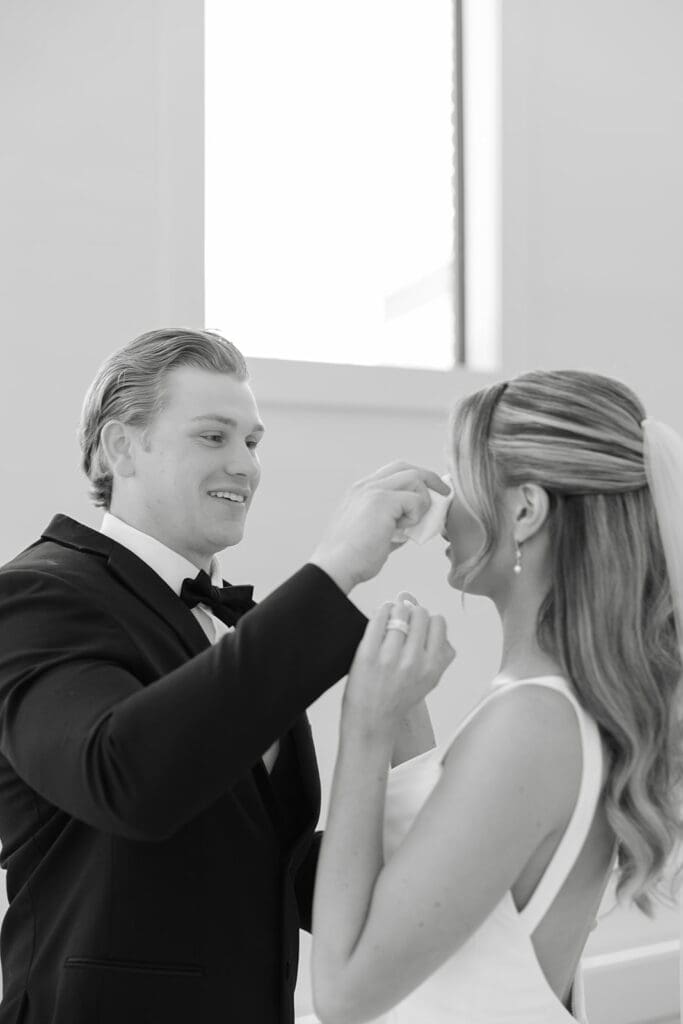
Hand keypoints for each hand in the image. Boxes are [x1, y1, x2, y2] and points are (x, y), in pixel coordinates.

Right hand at [309, 462, 449, 592]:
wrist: (336, 567)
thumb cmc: (351, 558)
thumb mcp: (374, 533)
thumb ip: (392, 524)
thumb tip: (413, 526)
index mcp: (360, 491)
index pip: (394, 472)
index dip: (416, 479)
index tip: (430, 492)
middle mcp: (366, 485)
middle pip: (406, 467)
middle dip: (430, 478)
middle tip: (444, 493)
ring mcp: (373, 490)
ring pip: (414, 478)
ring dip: (422, 500)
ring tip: (411, 524)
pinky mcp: (382, 501)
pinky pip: (416, 499)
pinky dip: (417, 515)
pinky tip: (404, 530)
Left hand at [342, 596, 455, 736]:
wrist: (372, 723)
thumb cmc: (398, 702)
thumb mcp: (429, 681)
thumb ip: (439, 653)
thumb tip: (435, 622)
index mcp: (432, 667)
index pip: (439, 623)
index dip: (428, 620)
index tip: (419, 624)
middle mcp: (414, 661)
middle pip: (420, 614)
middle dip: (412, 612)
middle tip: (404, 619)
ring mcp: (390, 657)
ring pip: (400, 612)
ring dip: (395, 609)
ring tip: (390, 616)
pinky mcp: (368, 654)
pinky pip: (378, 619)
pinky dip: (380, 612)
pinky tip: (380, 616)